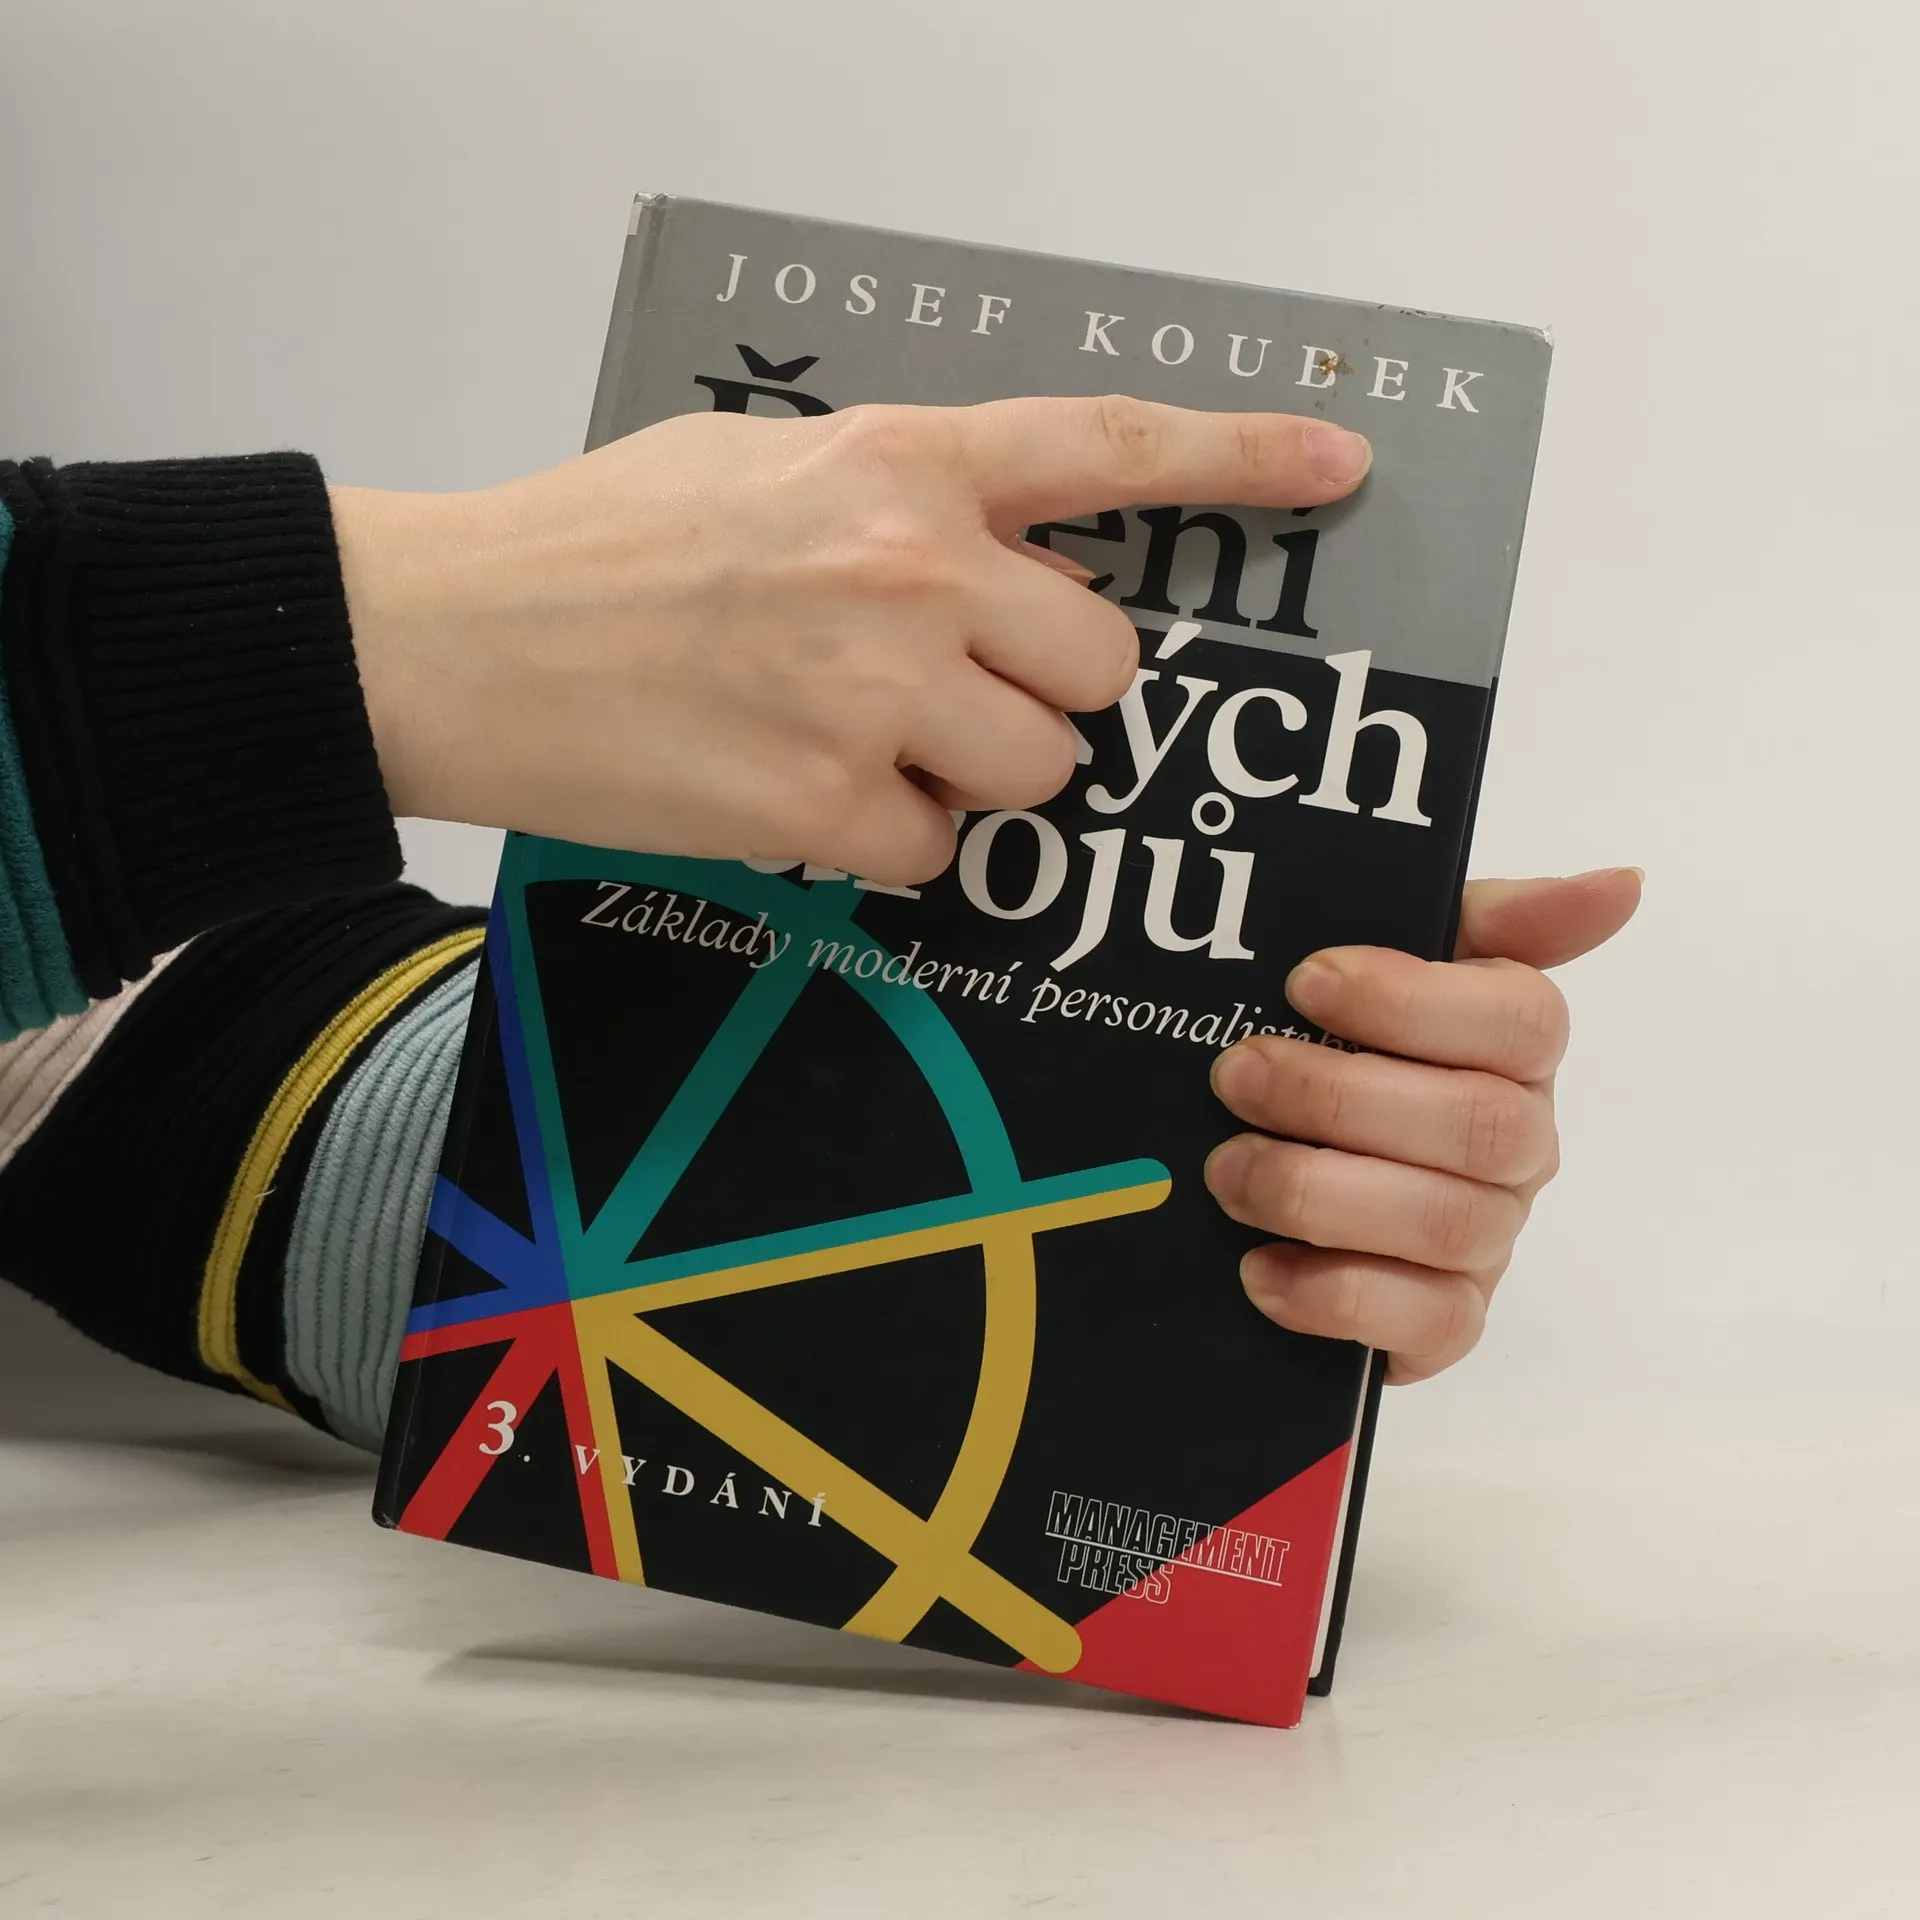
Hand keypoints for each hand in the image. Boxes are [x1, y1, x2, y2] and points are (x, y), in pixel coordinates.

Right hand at [332, 398, 1370, 885]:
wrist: (448, 635)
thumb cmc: (593, 543)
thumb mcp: (760, 466)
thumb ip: (894, 498)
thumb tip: (988, 560)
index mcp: (900, 462)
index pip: (1110, 449)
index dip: (1241, 457)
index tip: (1341, 467)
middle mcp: (913, 568)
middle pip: (1100, 672)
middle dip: (1040, 700)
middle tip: (942, 696)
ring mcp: (876, 692)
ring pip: (1035, 779)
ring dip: (969, 783)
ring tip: (850, 750)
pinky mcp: (824, 805)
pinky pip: (935, 859)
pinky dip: (884, 849)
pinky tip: (792, 803)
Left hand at [1204, 868, 1641, 1382]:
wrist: (1269, 1179)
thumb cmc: (1342, 1054)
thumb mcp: (1392, 965)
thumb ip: (1494, 920)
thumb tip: (1623, 883)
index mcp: (1515, 1051)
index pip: (1525, 1021)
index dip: (1412, 1000)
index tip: (1305, 980)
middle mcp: (1521, 1147)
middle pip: (1479, 1124)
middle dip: (1338, 1096)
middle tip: (1234, 1075)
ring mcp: (1489, 1241)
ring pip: (1447, 1222)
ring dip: (1318, 1192)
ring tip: (1228, 1169)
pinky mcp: (1446, 1324)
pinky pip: (1428, 1324)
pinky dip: (1335, 1297)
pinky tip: (1258, 1268)